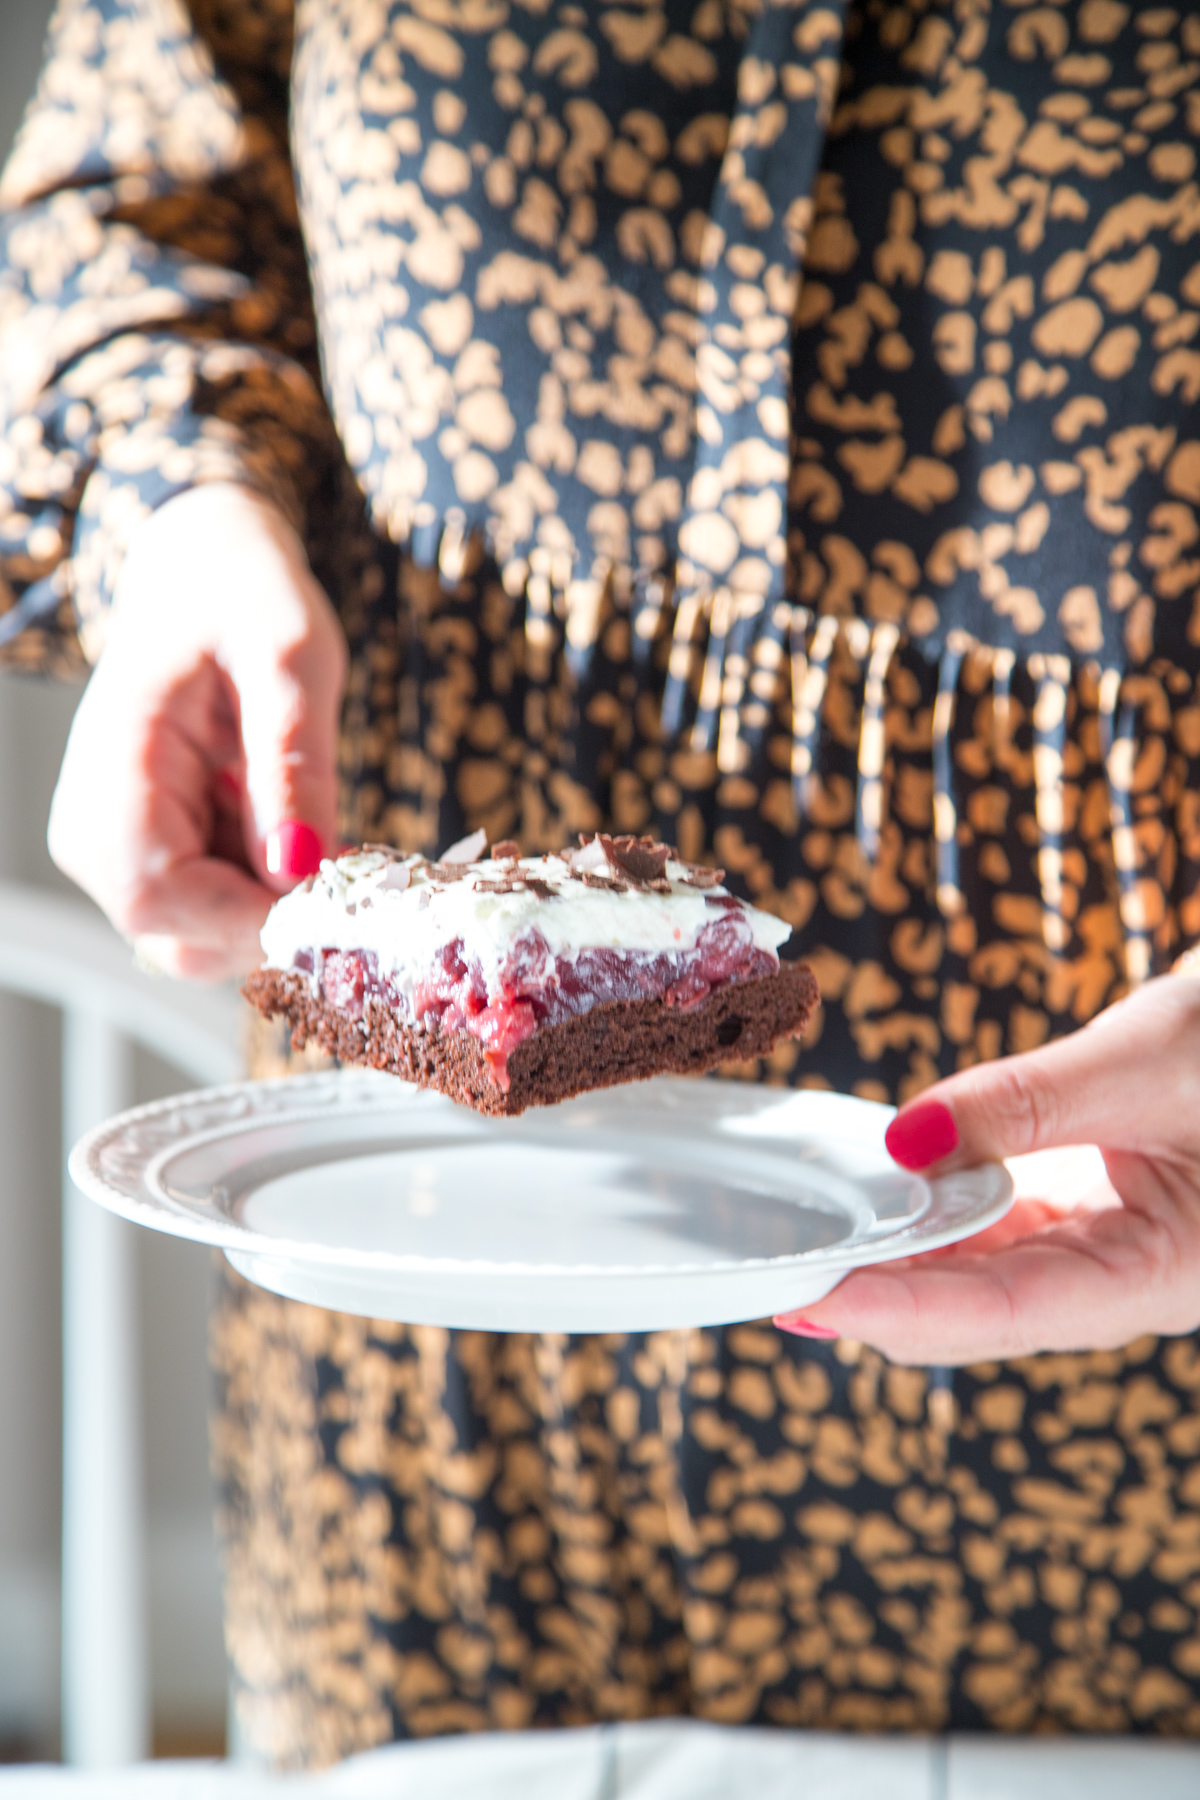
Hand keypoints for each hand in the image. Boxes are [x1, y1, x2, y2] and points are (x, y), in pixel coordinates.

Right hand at [48, 484, 345, 979]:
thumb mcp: (291, 658)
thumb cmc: (244, 598)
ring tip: (306, 814)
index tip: (334, 890)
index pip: (161, 899)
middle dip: (273, 916)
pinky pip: (212, 912)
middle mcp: (95, 827)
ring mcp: (115, 849)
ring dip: (274, 901)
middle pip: (182, 938)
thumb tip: (298, 869)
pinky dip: (265, 888)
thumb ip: (293, 762)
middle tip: (340, 850)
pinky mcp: (149, 856)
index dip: (252, 917)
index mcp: (115, 768)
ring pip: (203, 938)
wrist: (207, 573)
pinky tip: (285, 822)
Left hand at [776, 976, 1199, 1363]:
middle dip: (883, 1295)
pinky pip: (1000, 1226)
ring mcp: (1111, 1249)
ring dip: (901, 1259)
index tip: (814, 1296)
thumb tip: (908, 1140)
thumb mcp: (1150, 1058)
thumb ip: (1028, 1101)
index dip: (905, 1309)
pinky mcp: (1095, 1211)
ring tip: (807, 1244)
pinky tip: (880, 1198)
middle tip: (778, 1272)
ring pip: (985, 1273)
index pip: (1009, 1310)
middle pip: (983, 1309)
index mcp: (1165, 1276)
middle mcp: (1130, 1280)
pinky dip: (936, 1212)